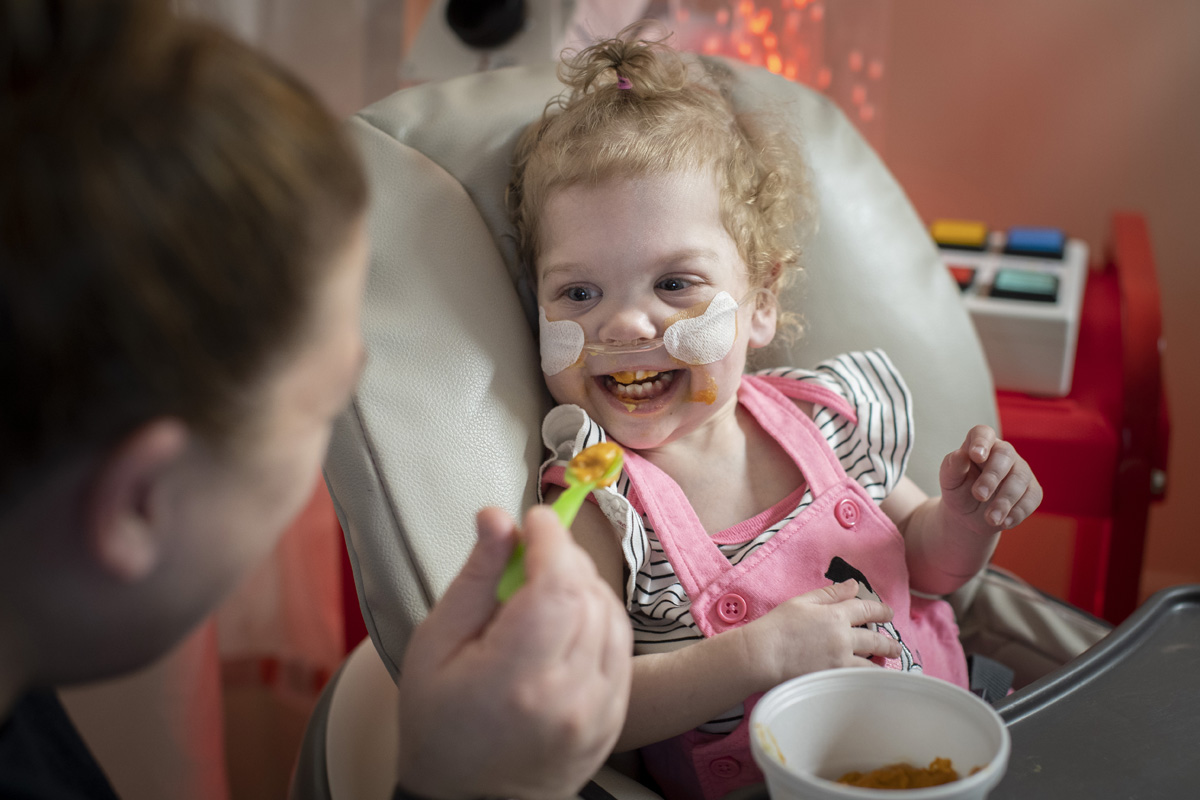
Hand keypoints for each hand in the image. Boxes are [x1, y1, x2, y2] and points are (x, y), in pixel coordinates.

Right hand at [395, 506, 632, 799]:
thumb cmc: (438, 725)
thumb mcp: (434, 644)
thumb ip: (475, 576)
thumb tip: (497, 518)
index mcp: (516, 675)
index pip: (558, 582)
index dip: (552, 536)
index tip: (536, 517)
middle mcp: (568, 694)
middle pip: (589, 594)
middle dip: (565, 557)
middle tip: (532, 552)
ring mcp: (597, 710)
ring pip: (612, 617)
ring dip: (584, 587)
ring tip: (544, 590)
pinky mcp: (613, 719)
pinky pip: (621, 649)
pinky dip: (600, 621)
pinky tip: (567, 623)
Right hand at [745, 580, 902, 687]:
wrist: (763, 654)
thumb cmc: (777, 625)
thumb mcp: (802, 601)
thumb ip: (830, 594)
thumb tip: (853, 585)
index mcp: (836, 615)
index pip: (867, 610)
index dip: (881, 611)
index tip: (888, 613)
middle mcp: (843, 638)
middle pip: (875, 640)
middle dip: (888, 642)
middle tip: (895, 646)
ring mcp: (840, 661)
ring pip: (871, 663)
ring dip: (881, 662)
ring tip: (887, 664)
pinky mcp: (832, 679)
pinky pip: (858, 679)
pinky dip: (867, 677)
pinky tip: (871, 678)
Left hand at [939, 425, 1042, 533]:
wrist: (969, 516)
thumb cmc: (958, 491)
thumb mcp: (949, 481)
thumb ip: (952, 467)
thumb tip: (960, 455)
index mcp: (979, 444)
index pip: (983, 433)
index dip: (981, 442)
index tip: (975, 455)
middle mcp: (1003, 453)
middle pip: (1005, 455)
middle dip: (993, 476)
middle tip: (979, 495)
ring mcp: (1021, 471)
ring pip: (1020, 479)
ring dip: (1005, 500)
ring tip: (990, 519)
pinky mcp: (1032, 490)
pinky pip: (1032, 498)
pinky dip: (1018, 512)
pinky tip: (1005, 523)